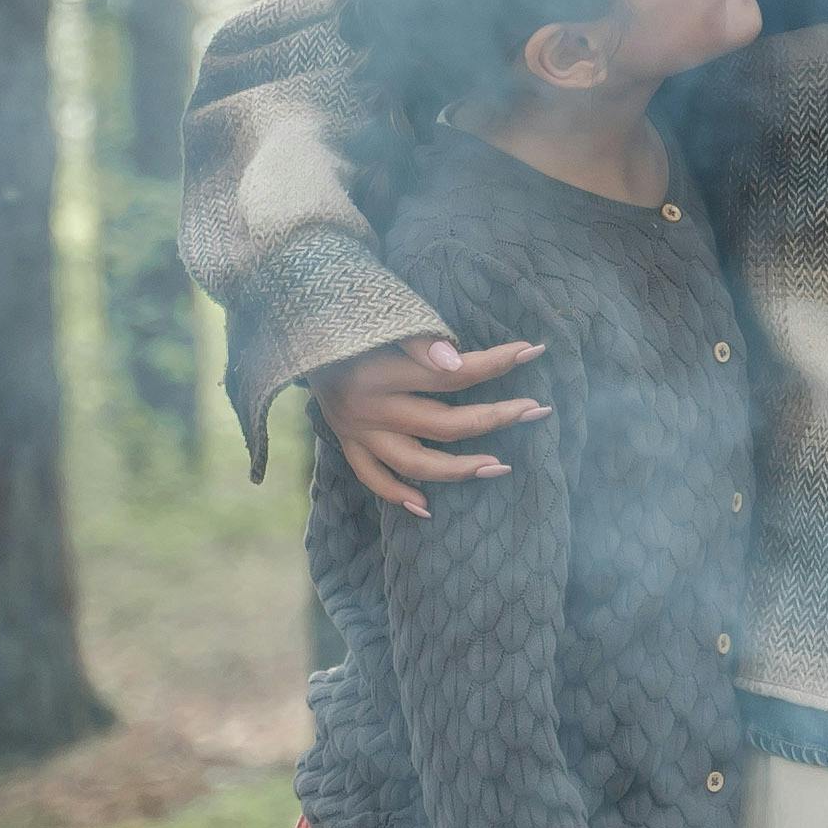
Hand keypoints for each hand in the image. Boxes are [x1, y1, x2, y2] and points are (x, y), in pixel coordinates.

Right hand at [313, 332, 547, 512]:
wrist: (290, 336)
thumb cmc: (346, 321)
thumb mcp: (380, 319)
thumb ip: (419, 340)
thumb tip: (458, 362)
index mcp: (381, 372)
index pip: (454, 373)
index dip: (497, 362)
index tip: (533, 351)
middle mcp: (370, 408)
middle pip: (445, 424)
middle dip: (496, 417)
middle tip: (537, 410)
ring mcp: (357, 432)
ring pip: (415, 463)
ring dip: (459, 469)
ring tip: (500, 466)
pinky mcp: (346, 444)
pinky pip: (373, 479)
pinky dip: (398, 495)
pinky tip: (428, 508)